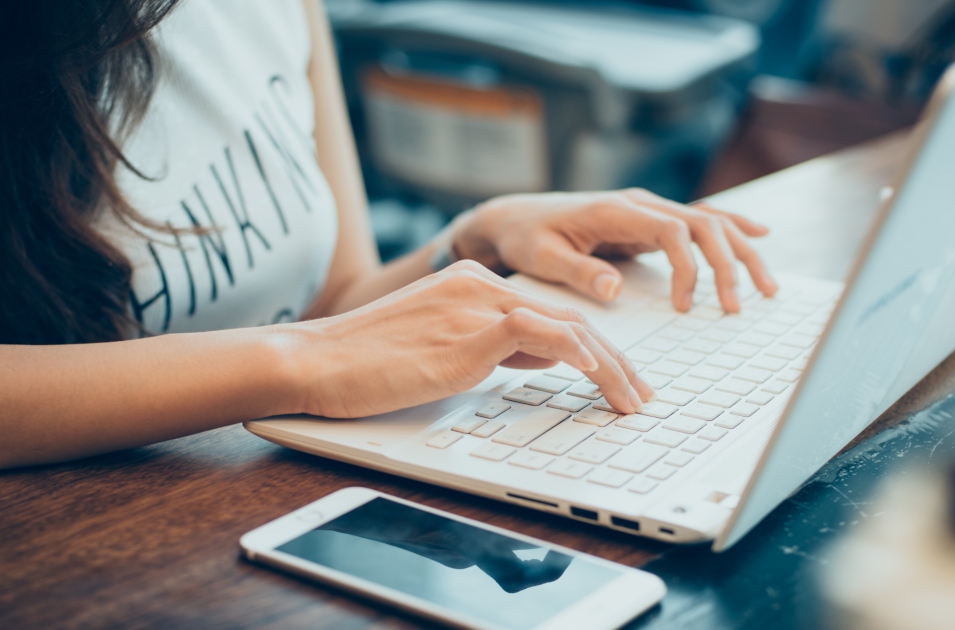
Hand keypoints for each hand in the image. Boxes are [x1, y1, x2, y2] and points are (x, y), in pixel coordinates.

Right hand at [281, 261, 654, 417]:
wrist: (314, 361)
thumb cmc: (367, 364)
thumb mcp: (443, 350)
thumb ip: (494, 346)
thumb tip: (547, 357)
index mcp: (473, 284)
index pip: (551, 315)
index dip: (595, 349)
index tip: (618, 378)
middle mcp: (479, 285)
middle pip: (569, 320)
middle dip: (615, 361)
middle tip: (640, 394)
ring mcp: (474, 305)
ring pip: (565, 327)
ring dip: (608, 367)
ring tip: (631, 399)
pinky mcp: (465, 331)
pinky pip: (536, 333)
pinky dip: (574, 351)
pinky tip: (596, 372)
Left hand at [452, 188, 776, 312]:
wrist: (514, 218)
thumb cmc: (526, 238)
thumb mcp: (542, 258)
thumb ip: (578, 271)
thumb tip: (614, 288)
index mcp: (614, 211)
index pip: (673, 230)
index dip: (689, 268)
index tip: (686, 306)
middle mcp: (637, 204)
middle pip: (703, 224)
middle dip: (729, 263)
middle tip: (739, 305)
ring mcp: (646, 211)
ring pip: (709, 223)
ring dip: (741, 251)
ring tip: (768, 287)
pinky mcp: (647, 223)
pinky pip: (698, 223)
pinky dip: (731, 229)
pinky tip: (760, 237)